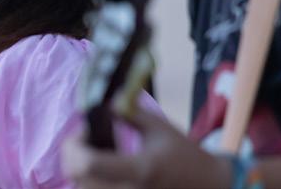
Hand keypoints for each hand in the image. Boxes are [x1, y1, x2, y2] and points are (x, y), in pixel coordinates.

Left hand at [62, 109, 231, 188]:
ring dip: (79, 167)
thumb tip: (101, 101)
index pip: (88, 164)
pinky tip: (100, 167)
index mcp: (140, 169)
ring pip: (82, 187)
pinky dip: (89, 179)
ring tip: (93, 151)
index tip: (84, 130)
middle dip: (72, 155)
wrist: (208, 185)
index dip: (75, 145)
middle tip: (84, 139)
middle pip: (77, 178)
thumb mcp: (159, 128)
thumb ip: (128, 113)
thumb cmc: (184, 156)